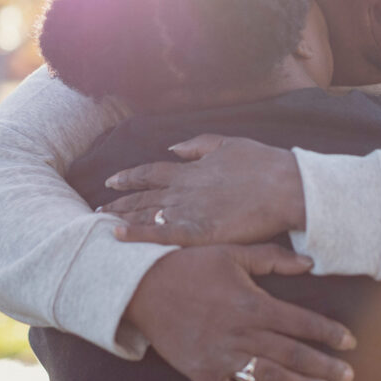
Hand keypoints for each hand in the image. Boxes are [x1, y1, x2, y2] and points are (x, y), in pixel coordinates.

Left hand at [102, 134, 305, 246]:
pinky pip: (159, 234)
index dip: (129, 177)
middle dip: (118, 202)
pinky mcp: (197, 231)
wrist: (284, 187)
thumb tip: (173, 147)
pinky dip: (136, 234)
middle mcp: (182, 189)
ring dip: (121, 218)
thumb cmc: (263, 165)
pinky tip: (117, 236)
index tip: (111, 181)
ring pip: (145, 214)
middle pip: (141, 196)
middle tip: (97, 209)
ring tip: (100, 223)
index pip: (150, 173)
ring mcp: (187, 210)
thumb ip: (198, 145)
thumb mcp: (228, 144)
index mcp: (190, 170)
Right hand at [124, 243, 356, 380]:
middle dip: (324, 364)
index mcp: (252, 303)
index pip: (300, 322)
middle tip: (350, 375)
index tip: (351, 341)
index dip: (328, 332)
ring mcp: (221, 356)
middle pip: (291, 353)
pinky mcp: (201, 373)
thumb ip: (272, 259)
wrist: (141, 286)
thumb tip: (310, 262)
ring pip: (268, 376)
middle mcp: (240, 333)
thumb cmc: (190, 264)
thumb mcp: (232, 252)